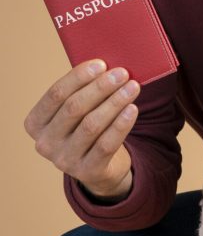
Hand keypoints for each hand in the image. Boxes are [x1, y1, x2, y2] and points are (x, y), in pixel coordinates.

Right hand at [23, 59, 139, 198]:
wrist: (99, 166)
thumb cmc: (87, 126)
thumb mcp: (78, 111)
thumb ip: (84, 91)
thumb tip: (107, 66)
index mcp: (36, 123)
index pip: (56, 94)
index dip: (78, 77)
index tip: (101, 64)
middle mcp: (45, 143)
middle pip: (74, 108)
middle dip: (101, 87)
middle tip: (122, 73)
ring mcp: (64, 160)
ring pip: (92, 125)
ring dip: (115, 102)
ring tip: (133, 87)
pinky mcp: (87, 172)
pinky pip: (107, 144)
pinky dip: (121, 124)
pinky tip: (132, 109)